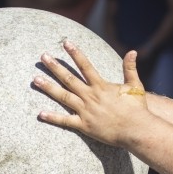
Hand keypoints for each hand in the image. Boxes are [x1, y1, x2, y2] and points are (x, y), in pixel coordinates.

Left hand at [34, 40, 151, 146]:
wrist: (137, 130)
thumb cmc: (137, 109)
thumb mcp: (135, 86)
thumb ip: (130, 68)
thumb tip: (132, 51)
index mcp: (101, 86)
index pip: (85, 66)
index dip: (75, 54)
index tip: (66, 43)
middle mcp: (91, 96)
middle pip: (69, 79)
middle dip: (55, 67)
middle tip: (43, 56)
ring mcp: (86, 111)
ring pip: (63, 96)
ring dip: (48, 87)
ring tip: (35, 79)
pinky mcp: (84, 125)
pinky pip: (65, 121)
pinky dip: (53, 117)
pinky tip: (40, 113)